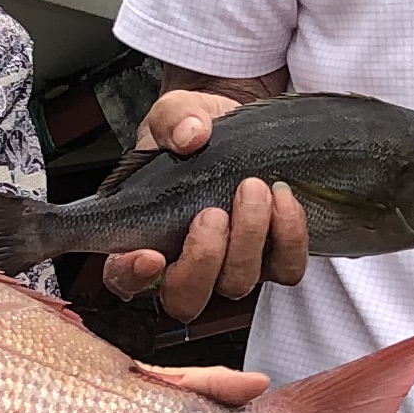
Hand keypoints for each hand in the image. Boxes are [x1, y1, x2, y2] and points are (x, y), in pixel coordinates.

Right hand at [97, 88, 311, 321]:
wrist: (238, 123)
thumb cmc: (196, 129)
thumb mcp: (174, 114)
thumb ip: (173, 121)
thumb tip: (190, 135)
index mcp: (143, 237)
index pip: (125, 279)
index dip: (132, 277)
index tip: (150, 254)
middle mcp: (186, 262)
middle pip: (186, 298)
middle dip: (202, 259)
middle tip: (211, 212)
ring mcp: (231, 265)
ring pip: (238, 283)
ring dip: (248, 238)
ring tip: (253, 188)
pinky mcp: (273, 256)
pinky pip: (286, 269)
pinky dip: (288, 237)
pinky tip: (283, 198)